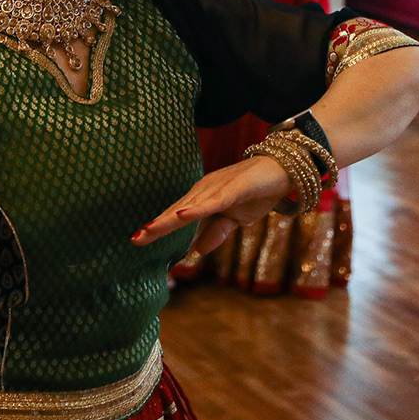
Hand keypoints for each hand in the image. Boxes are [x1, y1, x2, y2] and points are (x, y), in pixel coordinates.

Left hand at [131, 155, 290, 260]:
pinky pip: (214, 201)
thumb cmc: (256, 192)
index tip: (137, 240)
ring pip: (190, 206)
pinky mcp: (235, 188)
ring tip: (150, 230)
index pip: (177, 216)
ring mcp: (219, 187)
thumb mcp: (236, 219)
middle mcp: (205, 190)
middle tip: (135, 239)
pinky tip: (184, 215)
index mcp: (203, 198)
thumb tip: (198, 250)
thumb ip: (216, 232)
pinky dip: (198, 209)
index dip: (158, 228)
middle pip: (177, 210)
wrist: (282, 169)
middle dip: (156, 225)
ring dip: (170, 218)